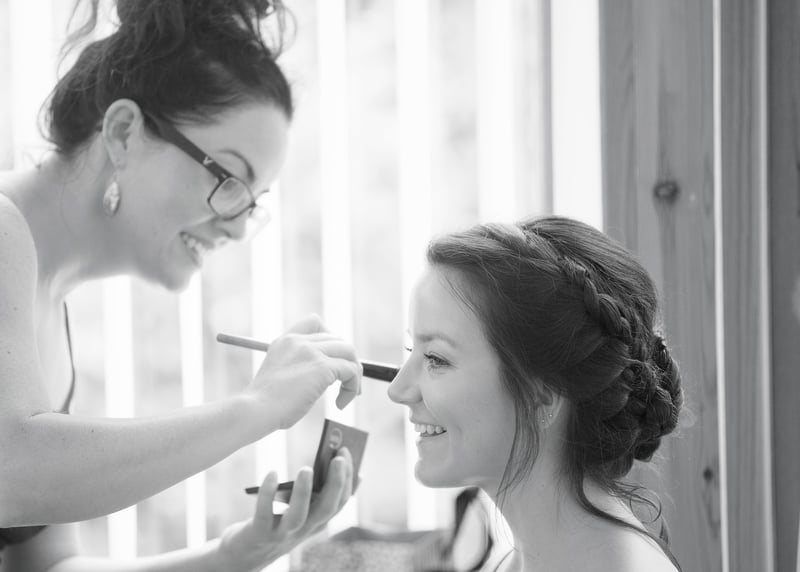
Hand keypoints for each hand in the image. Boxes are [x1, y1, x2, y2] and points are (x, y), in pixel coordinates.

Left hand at [217, 448, 354, 571]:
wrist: (245, 555)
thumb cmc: (274, 523)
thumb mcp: (299, 510)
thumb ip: (314, 493)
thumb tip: (330, 464)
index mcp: (316, 521)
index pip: (340, 503)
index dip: (347, 479)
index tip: (346, 453)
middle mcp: (303, 530)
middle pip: (326, 509)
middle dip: (336, 483)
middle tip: (339, 457)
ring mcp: (282, 534)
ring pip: (298, 516)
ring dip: (304, 493)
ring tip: (307, 469)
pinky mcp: (259, 534)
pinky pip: (264, 514)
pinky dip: (268, 494)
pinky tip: (272, 473)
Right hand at [244, 315, 361, 430]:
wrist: (254, 410)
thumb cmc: (263, 405)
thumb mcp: (279, 377)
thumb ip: (299, 368)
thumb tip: (327, 376)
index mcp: (286, 340)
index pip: (315, 321)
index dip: (331, 338)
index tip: (332, 360)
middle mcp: (299, 341)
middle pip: (339, 340)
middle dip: (347, 361)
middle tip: (347, 385)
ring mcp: (311, 351)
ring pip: (349, 352)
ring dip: (354, 374)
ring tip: (347, 395)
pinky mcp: (321, 367)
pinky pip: (351, 370)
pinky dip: (352, 387)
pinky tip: (340, 404)